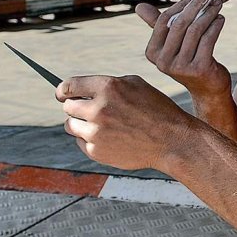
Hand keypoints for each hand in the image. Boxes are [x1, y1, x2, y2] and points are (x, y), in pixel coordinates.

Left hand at [58, 75, 202, 170]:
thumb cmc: (158, 110)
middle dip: (77, 107)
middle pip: (68, 107)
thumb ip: (108, 84)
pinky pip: (81, 143)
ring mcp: (95, 132)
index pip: (68, 86)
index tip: (63, 94)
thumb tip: (84, 90)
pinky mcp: (96, 151)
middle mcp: (98, 109)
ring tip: (102, 126)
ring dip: (81, 124)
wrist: (173, 141)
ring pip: (71, 126)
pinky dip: (91, 140)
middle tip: (92, 111)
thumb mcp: (137, 85)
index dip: (63, 90)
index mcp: (108, 88)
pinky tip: (111, 138)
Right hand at [136, 0, 228, 96]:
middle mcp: (163, 61)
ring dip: (208, 14)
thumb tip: (138, 6)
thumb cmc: (189, 61)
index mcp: (152, 52)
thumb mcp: (172, 44)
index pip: (164, 21)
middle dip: (196, 5)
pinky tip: (220, 19)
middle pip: (180, 24)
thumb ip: (158, 25)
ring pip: (195, 30)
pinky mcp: (199, 69)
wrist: (208, 89)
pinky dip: (216, 26)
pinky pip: (208, 40)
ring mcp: (180, 67)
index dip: (181, 5)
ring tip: (217, 5)